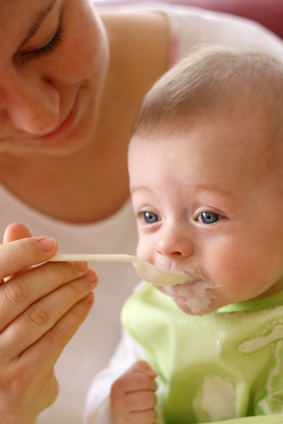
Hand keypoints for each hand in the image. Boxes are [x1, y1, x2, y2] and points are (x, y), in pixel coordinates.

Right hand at [0, 223, 97, 423]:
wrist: (4, 397)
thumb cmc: (4, 337)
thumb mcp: (2, 300)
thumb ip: (10, 266)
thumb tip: (17, 228)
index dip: (23, 252)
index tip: (53, 245)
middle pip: (21, 292)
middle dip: (58, 273)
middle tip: (83, 265)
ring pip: (40, 315)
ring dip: (71, 293)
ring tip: (90, 281)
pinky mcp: (19, 379)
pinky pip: (54, 339)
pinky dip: (75, 316)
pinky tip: (86, 302)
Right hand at [111, 360, 157, 423]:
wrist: (117, 409)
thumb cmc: (129, 388)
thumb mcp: (133, 373)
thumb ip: (143, 367)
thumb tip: (153, 374)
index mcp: (118, 386)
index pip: (144, 381)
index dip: (151, 382)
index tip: (148, 385)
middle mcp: (117, 404)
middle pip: (150, 398)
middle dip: (152, 396)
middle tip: (146, 396)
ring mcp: (122, 420)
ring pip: (152, 414)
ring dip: (151, 409)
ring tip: (143, 407)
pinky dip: (150, 421)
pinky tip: (141, 417)